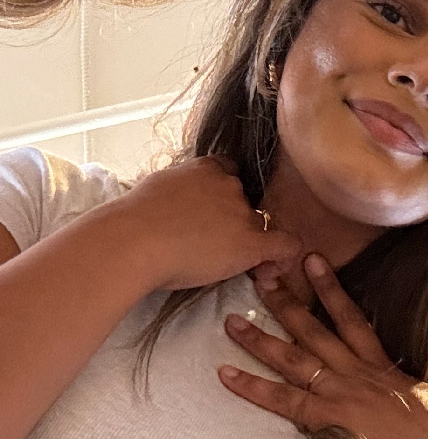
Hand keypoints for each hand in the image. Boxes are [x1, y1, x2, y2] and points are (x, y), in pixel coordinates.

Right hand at [115, 156, 299, 291]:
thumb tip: (171, 203)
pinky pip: (284, 245)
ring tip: (245, 267)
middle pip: (244, 204)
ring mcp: (243, 213)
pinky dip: (282, 257)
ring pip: (260, 227)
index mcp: (208, 169)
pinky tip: (273, 269)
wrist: (134, 240)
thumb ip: (176, 190)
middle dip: (238, 224)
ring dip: (254, 244)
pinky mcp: (250, 242)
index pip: (230, 175)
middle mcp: (231, 186)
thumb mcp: (156, 189)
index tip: (220, 216)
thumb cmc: (131, 219)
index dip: (228, 197)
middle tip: (223, 249)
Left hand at [219, 254, 427, 438]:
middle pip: (314, 329)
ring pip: (294, 358)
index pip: (350, 316)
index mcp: (378, 363)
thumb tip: (385, 376)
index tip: (312, 259)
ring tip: (231, 321)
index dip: (329, 287)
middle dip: (286, 302)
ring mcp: (339, 392)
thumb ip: (394, 380)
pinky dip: (253, 387)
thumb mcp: (420, 396)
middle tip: (260, 276)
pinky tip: (227, 374)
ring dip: (260, 338)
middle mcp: (355, 370)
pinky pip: (285, 400)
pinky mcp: (328, 417)